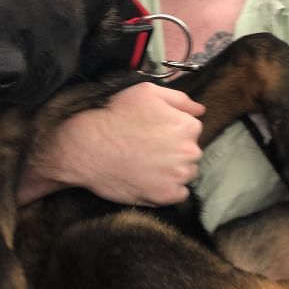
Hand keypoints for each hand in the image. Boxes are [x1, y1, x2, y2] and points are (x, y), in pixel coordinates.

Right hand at [24, 84, 204, 205]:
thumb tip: (201, 110)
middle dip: (174, 151)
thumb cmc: (115, 115)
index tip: (152, 133)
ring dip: (172, 170)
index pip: (191, 130)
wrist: (87, 147)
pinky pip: (178, 193)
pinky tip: (147, 179)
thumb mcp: (146, 92)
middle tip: (147, 149)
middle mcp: (190, 152)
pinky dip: (166, 188)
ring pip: (185, 173)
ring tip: (146, 164)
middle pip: (190, 153)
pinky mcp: (166, 196)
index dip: (171, 130)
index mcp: (187, 126)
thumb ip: (179, 99)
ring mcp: (178, 176)